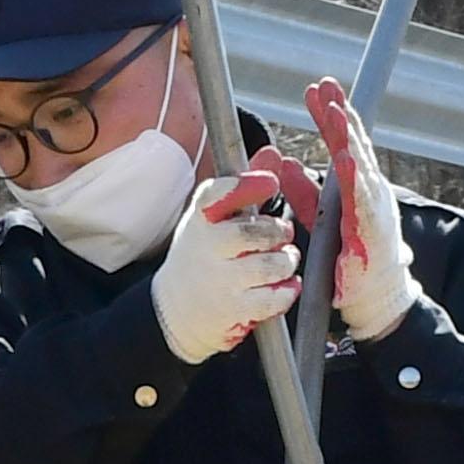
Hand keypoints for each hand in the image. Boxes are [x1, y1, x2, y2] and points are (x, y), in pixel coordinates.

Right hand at [151, 178, 305, 361]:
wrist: (175, 309)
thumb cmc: (202, 255)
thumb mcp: (213, 218)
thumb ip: (244, 185)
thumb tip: (272, 154)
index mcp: (202, 218)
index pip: (219, 195)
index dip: (247, 187)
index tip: (270, 183)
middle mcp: (208, 248)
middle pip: (255, 232)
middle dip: (278, 231)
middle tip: (280, 234)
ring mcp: (221, 281)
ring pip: (271, 265)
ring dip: (287, 261)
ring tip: (283, 259)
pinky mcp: (235, 310)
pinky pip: (274, 297)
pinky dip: (287, 289)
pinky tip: (284, 284)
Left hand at [301, 78, 419, 339]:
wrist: (376, 297)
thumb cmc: (349, 257)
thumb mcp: (320, 217)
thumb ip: (303, 190)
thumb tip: (284, 163)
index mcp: (357, 186)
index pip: (344, 142)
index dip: (332, 115)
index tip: (319, 88)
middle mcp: (370, 190)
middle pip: (354, 144)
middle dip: (339, 114)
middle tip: (325, 86)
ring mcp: (374, 208)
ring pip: (360, 165)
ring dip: (347, 137)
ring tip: (335, 111)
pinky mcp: (372, 229)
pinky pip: (362, 199)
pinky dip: (354, 178)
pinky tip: (344, 158)